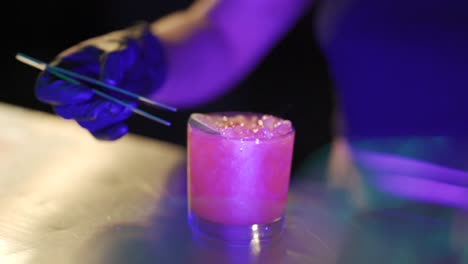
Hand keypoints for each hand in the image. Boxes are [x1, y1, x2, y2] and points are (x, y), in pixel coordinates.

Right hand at [35, 23, 166, 139]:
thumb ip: (114, 61)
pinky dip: (111, 133)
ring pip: (86, 123)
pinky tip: (124, 128)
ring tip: (132, 102)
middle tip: (118, 104)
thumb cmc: (125, 49)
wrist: (144, 63)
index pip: (46, 89)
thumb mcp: (121, 47)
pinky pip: (100, 134)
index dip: (62, 95)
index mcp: (63, 69)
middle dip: (92, 109)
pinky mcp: (101, 119)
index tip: (88, 93)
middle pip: (66, 111)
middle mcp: (69, 91)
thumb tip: (109, 83)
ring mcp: (84, 107)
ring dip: (108, 116)